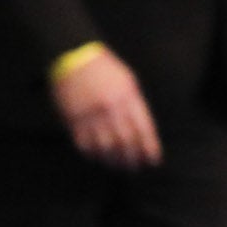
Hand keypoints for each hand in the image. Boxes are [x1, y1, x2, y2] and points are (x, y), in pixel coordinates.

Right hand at [51, 48, 161, 169]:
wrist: (74, 59)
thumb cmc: (104, 70)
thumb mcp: (127, 82)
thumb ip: (134, 105)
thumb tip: (140, 131)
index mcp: (128, 98)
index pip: (143, 129)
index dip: (150, 147)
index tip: (153, 160)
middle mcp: (111, 109)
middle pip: (125, 141)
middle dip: (132, 158)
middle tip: (134, 168)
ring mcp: (92, 116)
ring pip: (105, 147)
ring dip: (113, 160)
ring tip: (117, 166)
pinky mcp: (74, 119)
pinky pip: (84, 144)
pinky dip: (92, 154)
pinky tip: (98, 158)